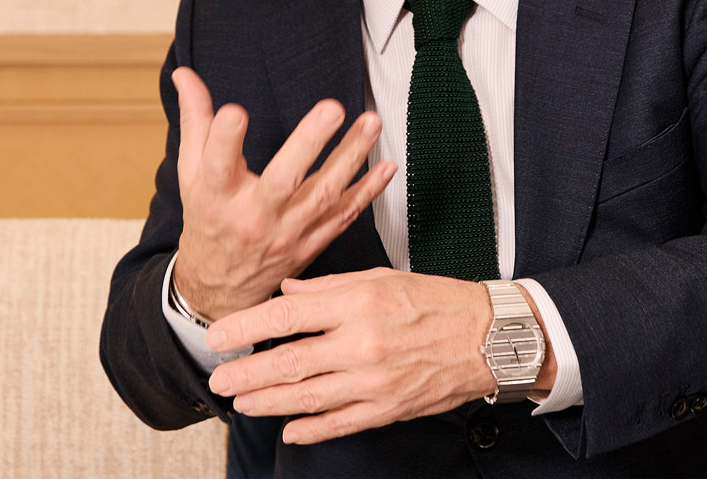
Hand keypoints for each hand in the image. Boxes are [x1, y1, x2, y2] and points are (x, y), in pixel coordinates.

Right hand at [171, 67, 395, 319]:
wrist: (221, 289)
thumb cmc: (208, 220)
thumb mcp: (192, 174)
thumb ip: (196, 122)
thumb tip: (184, 74)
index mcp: (217, 198)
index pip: (218, 166)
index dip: (224, 139)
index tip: (235, 111)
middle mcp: (253, 217)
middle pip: (282, 181)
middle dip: (308, 144)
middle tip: (332, 108)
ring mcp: (287, 233)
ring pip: (323, 195)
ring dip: (351, 157)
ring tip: (371, 122)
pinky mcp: (312, 242)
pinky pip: (344, 215)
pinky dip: (368, 191)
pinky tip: (386, 166)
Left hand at [204, 270, 496, 443]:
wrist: (488, 336)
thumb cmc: (439, 301)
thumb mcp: (383, 277)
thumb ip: (331, 287)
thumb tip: (289, 293)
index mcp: (360, 302)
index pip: (288, 316)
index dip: (246, 327)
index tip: (219, 335)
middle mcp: (363, 343)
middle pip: (289, 362)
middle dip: (246, 373)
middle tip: (219, 378)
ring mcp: (374, 380)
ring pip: (306, 397)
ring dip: (267, 402)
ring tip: (242, 401)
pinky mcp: (387, 408)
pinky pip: (339, 423)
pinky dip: (310, 429)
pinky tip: (289, 429)